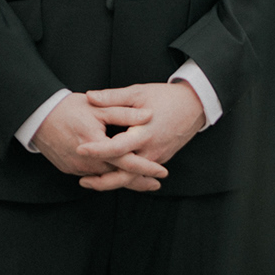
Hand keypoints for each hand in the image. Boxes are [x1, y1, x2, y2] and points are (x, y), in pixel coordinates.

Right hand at [33, 93, 165, 190]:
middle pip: (118, 176)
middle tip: (157, 183)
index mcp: (97, 145)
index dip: (146, 168)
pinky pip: (92, 176)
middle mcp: (86, 162)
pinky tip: (116, 174)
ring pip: (105, 179)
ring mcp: (76, 168)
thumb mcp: (98, 107)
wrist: (37, 116)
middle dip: (138, 181)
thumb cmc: (68, 108)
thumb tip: (148, 115)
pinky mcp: (68, 169)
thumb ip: (124, 112)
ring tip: (141, 182)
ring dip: (122, 180)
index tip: (162, 172)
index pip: (127, 161)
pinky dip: (106, 176)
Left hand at [76, 82, 206, 191]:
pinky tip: (110, 177)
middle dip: (103, 181)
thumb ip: (113, 97)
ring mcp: (157, 158)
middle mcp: (151, 150)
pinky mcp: (160, 160)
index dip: (98, 150)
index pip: (117, 147)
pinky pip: (141, 174)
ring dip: (112, 183)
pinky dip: (125, 178)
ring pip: (133, 178)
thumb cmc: (165, 96)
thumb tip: (89, 97)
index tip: (80, 149)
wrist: (194, 105)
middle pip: (125, 174)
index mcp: (144, 132)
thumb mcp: (138, 92)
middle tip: (82, 180)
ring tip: (92, 182)